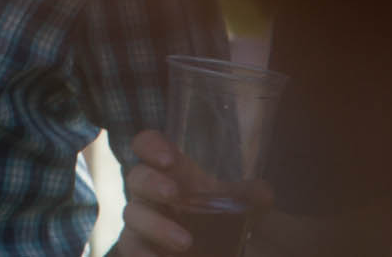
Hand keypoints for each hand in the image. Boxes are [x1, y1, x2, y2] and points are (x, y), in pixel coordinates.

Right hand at [119, 130, 273, 255]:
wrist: (224, 253)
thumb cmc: (225, 223)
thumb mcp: (243, 208)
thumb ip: (249, 198)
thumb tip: (262, 193)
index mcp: (172, 172)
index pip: (148, 145)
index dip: (151, 146)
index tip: (169, 159)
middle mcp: (152, 194)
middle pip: (137, 177)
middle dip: (152, 183)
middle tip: (174, 193)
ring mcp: (143, 223)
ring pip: (132, 215)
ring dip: (155, 226)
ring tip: (186, 243)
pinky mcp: (140, 249)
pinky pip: (130, 248)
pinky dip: (141, 253)